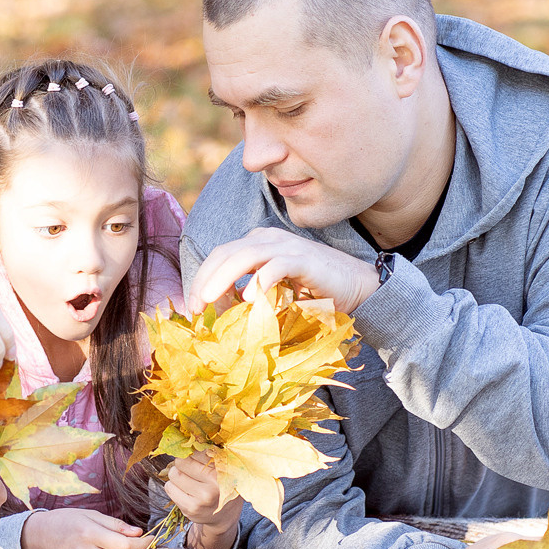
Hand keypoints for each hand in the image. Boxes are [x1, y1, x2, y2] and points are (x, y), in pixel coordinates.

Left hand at [166, 453, 242, 548]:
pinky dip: (173, 486)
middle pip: (182, 462)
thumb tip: (187, 438)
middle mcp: (214, 487)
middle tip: (189, 468)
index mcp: (224, 473)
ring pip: (174, 474)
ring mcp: (201, 500)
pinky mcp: (190, 509)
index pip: (198, 451)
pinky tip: (184, 490)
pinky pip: (169, 488)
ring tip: (187, 479)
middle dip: (182, 462)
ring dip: (176, 474)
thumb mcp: (224, 468)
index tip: (195, 456)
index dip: (193, 452)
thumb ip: (211, 454)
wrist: (224, 515)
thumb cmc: (222, 485)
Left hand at [187, 226, 378, 314]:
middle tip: (194, 307)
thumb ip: (247, 293)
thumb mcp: (272, 291)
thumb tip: (219, 310)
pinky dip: (260, 280)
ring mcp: (286, 246)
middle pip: (225, 253)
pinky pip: (276, 266)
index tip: (192, 306)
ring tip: (209, 301)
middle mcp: (268, 239)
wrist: (356, 285)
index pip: (219, 255)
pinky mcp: (304, 259)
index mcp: (257, 243)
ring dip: (223, 279)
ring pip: (245, 255)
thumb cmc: (313, 291)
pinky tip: (249, 299)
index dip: (201, 278)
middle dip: (205, 280)